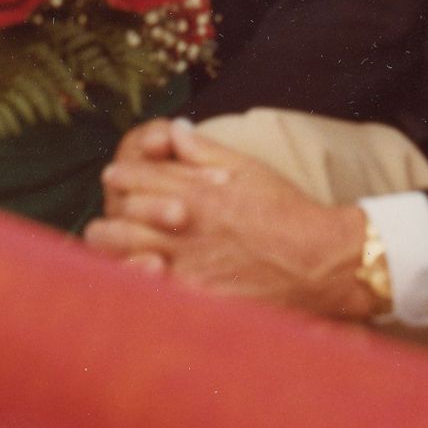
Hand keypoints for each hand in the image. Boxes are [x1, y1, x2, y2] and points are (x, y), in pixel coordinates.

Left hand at [86, 119, 373, 317]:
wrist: (322, 262)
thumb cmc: (289, 212)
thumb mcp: (250, 168)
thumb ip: (206, 150)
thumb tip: (175, 129)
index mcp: (200, 191)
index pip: (140, 177)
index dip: (122, 175)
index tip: (115, 177)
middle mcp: (190, 225)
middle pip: (125, 214)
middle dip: (110, 214)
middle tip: (105, 219)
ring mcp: (191, 263)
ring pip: (128, 253)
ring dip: (114, 248)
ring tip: (110, 248)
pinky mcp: (199, 297)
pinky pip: (152, 291)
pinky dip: (138, 283)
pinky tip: (136, 280)